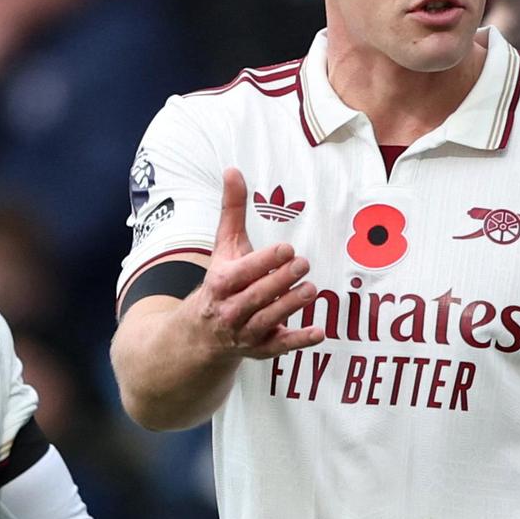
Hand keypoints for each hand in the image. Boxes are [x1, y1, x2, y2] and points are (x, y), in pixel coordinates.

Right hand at [187, 168, 324, 359]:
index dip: (264, 261)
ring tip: (312, 289)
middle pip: (256, 296)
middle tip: (304, 263)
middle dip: (280, 280)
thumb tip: (233, 170)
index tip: (287, 248)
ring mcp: (245, 332)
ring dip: (290, 306)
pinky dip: (299, 340)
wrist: (200, 334)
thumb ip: (232, 211)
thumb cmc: (220, 281)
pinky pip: (280, 347)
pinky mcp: (261, 348)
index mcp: (221, 283)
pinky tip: (320, 331)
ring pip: (268, 320)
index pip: (242, 272)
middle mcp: (230, 310)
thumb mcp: (223, 246)